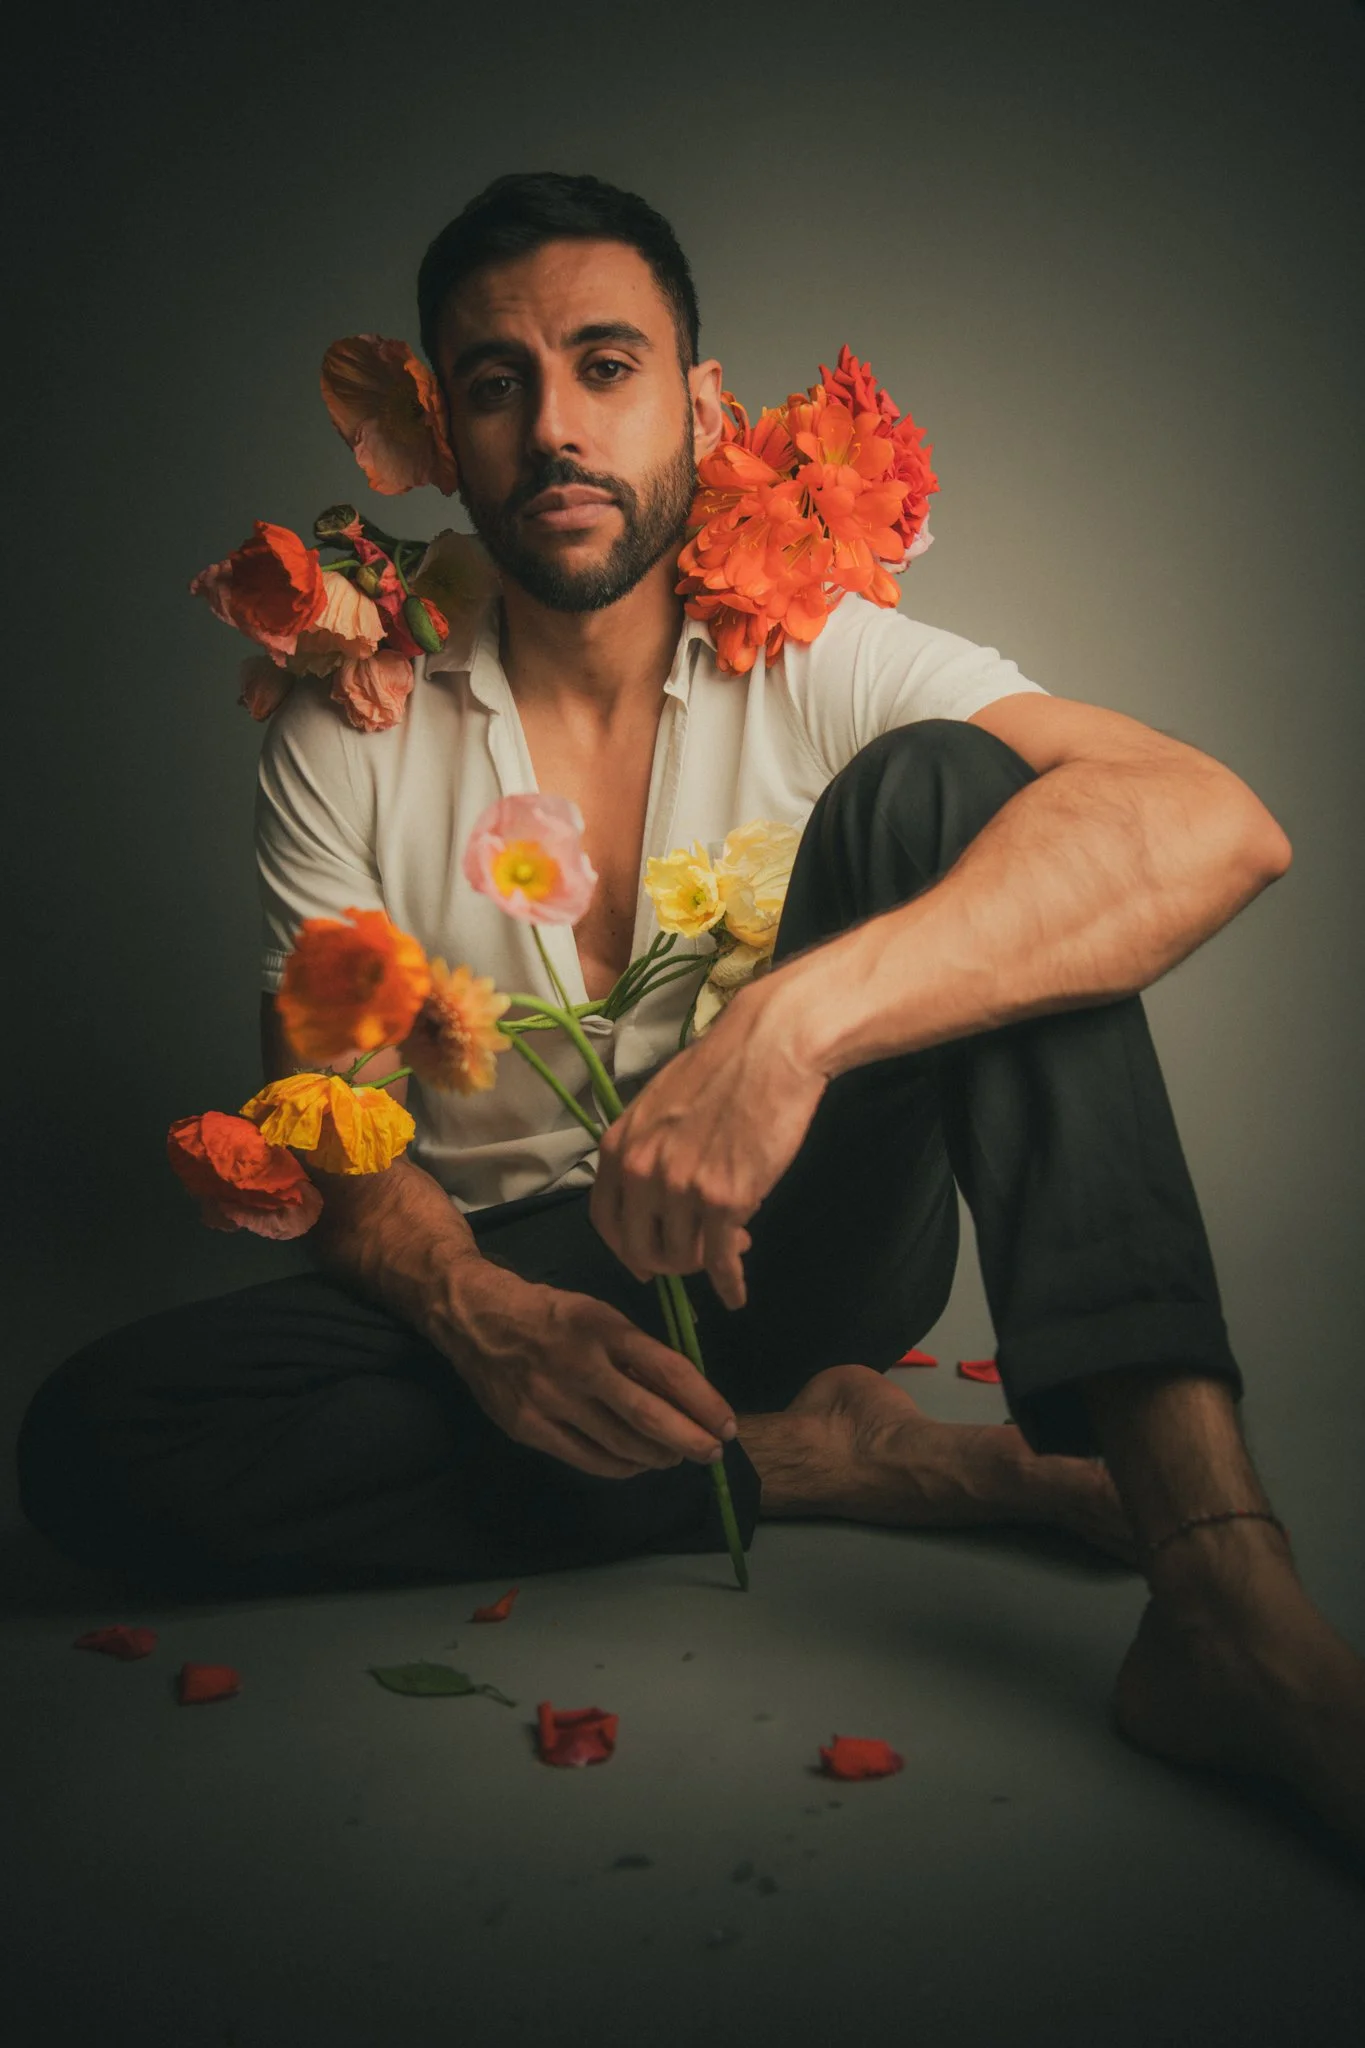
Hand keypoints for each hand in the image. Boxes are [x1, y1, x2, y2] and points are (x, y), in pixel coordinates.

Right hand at [445, 1266, 737, 1479]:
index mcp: (602, 1327)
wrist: (474, 1317)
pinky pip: (588, 1459)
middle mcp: (579, 1365)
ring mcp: (551, 1400)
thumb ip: (634, 1352)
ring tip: (675, 1455)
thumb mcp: (597, 1313)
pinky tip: (637, 1462)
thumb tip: (681, 1395)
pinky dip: (621, 1466)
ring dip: (658, 1456)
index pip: (668, 1371)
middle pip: (648, 1417)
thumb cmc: (548, 1313)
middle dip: (690, 1440)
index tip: (726, 1424)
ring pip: (621, 1445)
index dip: (704, 1403)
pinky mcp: (528, 1427)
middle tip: (712, 1452)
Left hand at [590, 977, 827, 1309]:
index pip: (605, 1220)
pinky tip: (736, 1295)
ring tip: (733, 1246)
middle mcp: (641, 1172)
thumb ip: (646, 1148)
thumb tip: (653, 1190)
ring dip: (705, 1262)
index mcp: (619, 1146)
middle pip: (640, 1248)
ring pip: (683, 1256)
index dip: (624, 1249)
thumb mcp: (660, 1103)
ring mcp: (681, 1189)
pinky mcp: (725, 1201)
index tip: (642, 1263)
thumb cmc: (722, 1068)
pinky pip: (722, 1260)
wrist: (770, 1048)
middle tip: (693, 1257)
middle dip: (667, 1261)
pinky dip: (729, 1284)